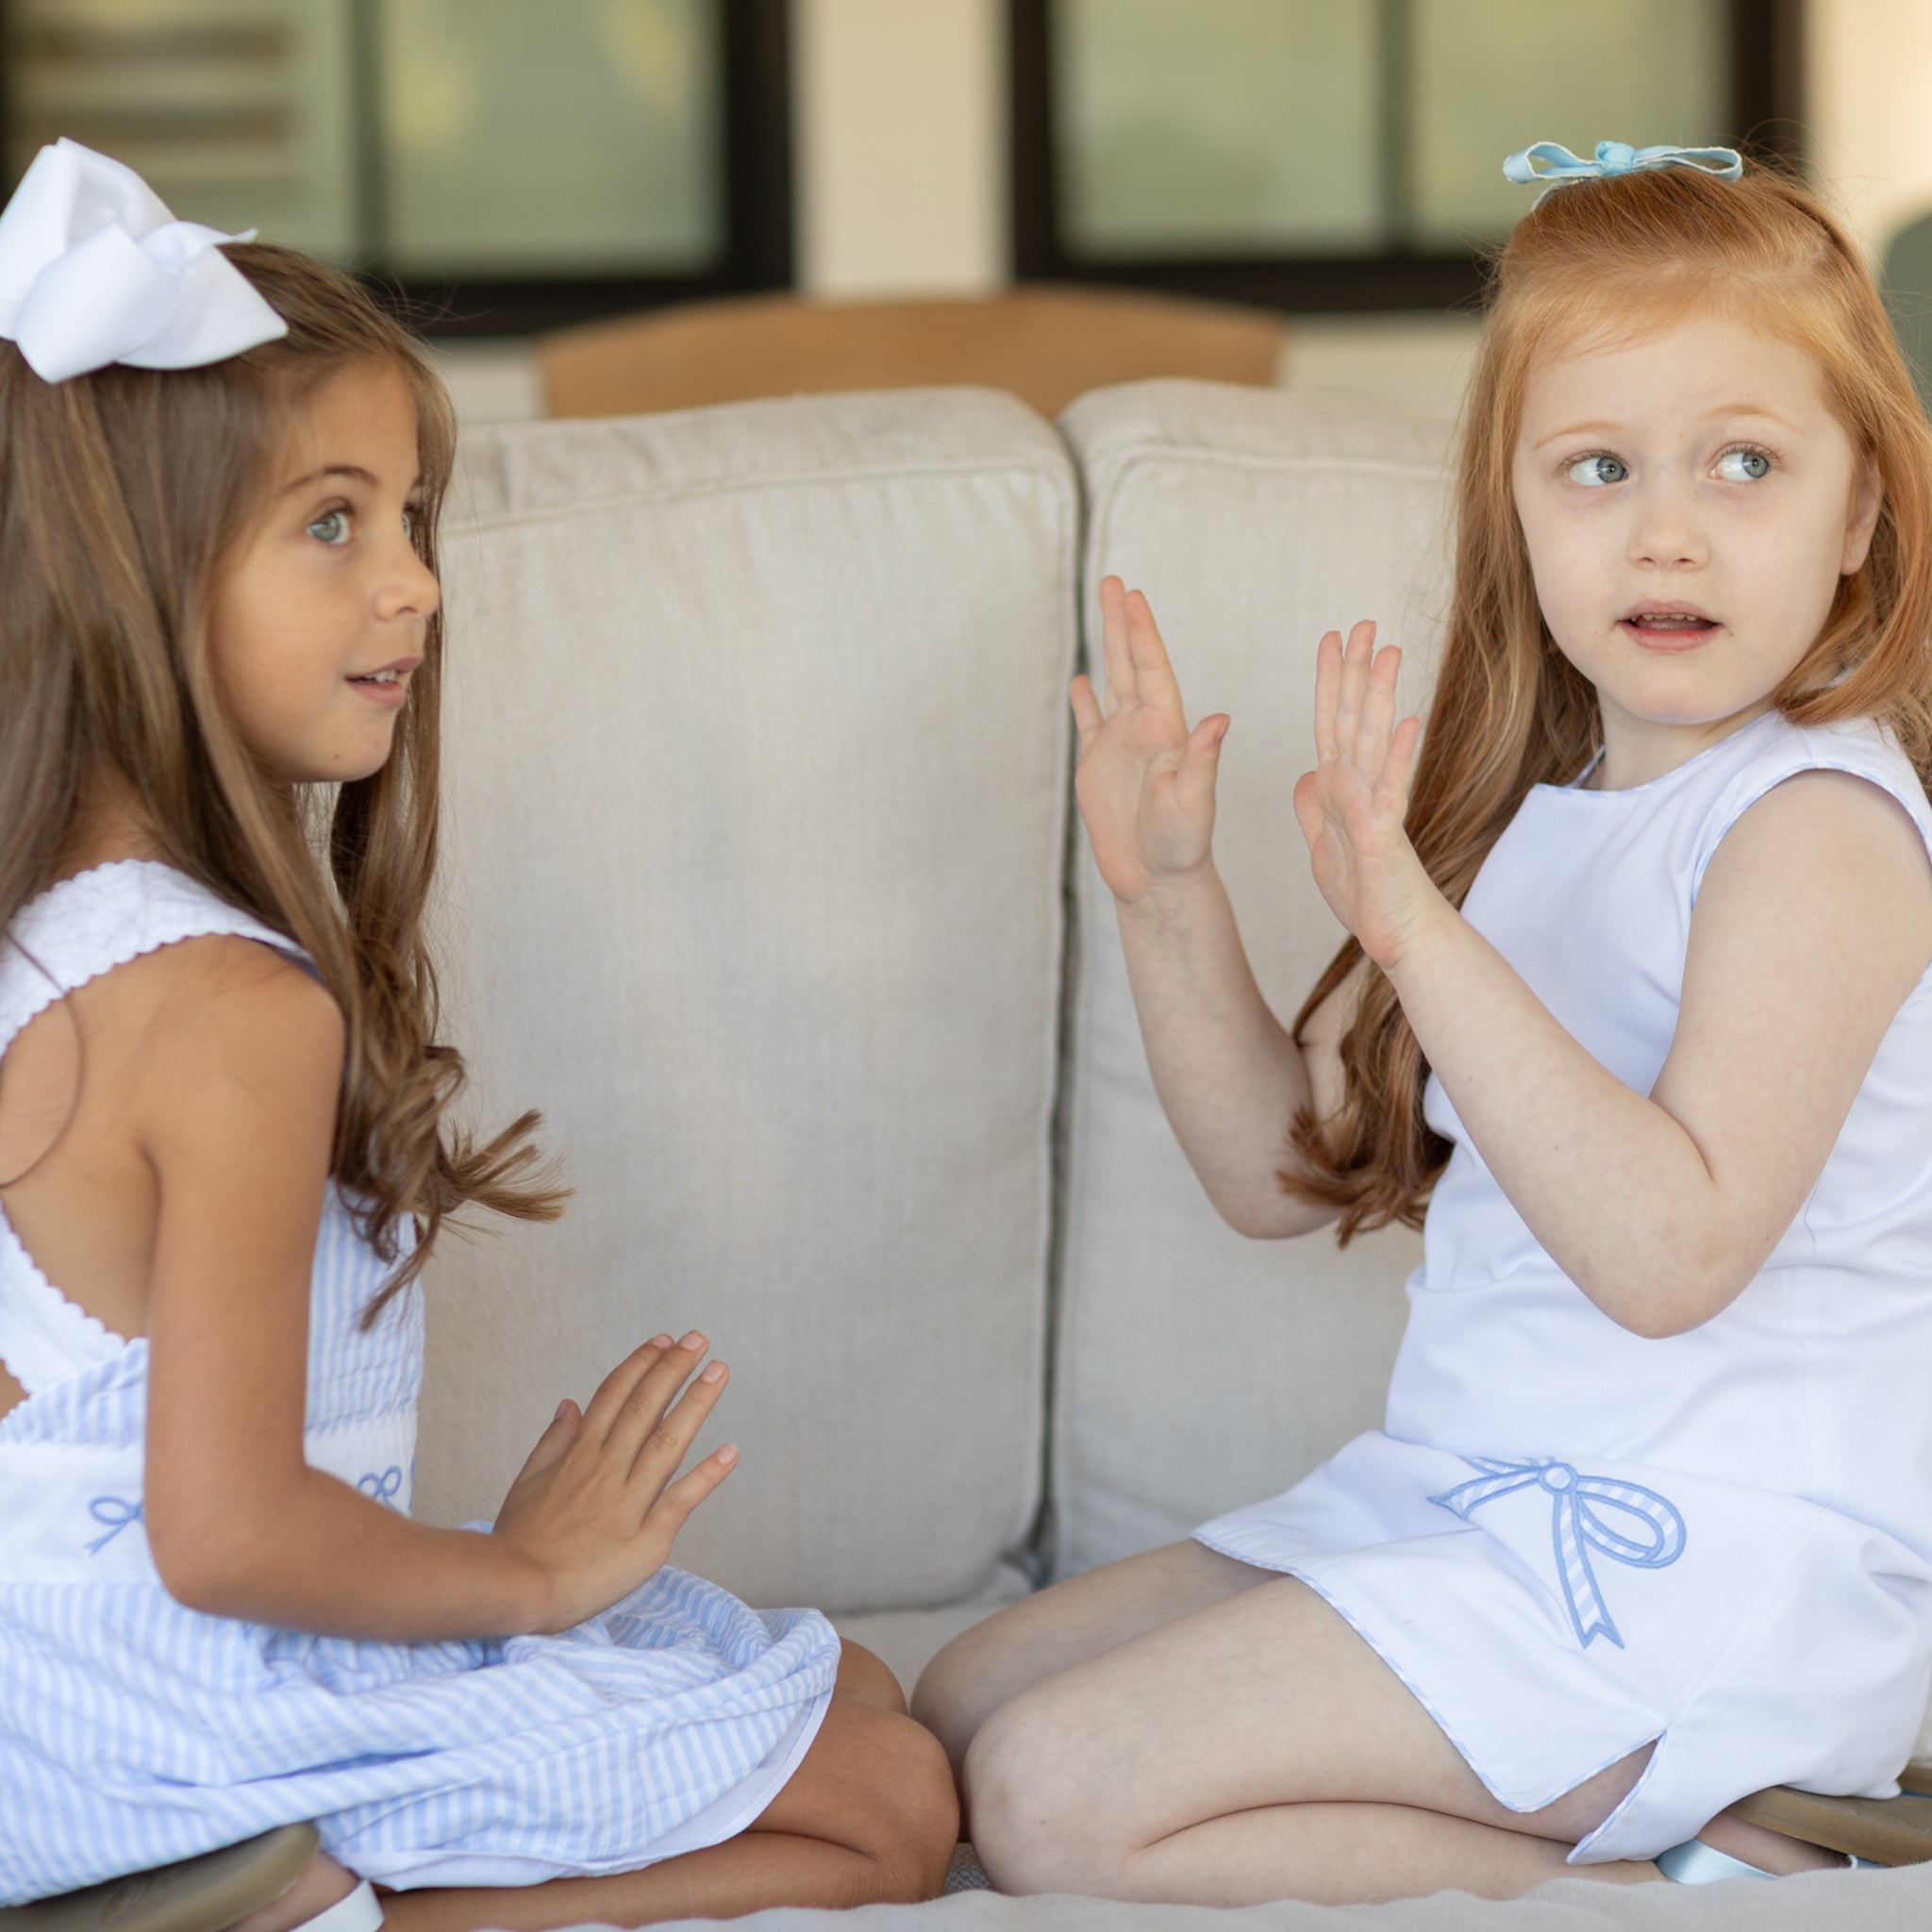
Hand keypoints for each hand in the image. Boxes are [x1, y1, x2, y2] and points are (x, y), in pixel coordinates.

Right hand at [491, 1332, 735, 1632]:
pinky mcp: (646, 1538)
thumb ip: (553, 1441)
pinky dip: (707, 1475)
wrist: (516, 1589)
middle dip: (673, 1369)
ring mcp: (627, 1502)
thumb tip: (570, 1402)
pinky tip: (731, 1452)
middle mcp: (606, 1469)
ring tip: (719, 1372)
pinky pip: (681, 1500)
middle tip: (698, 1339)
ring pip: (667, 1443)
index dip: (641, 1365)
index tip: (664, 1341)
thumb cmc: (520, 1540)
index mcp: (579, 1454)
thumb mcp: (528, 1481)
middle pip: (644, 1408)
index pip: (614, 1396)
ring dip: (695, 1404)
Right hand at [1070, 576, 1229, 907]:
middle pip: (1130, 664)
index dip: (1140, 634)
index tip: (1133, 598)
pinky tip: (1081, 680)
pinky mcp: (1099, 769)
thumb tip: (1219, 720)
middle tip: (1114, 582)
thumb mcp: (1194, 802)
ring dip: (1106, 646)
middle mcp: (1145, 730)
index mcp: (1166, 731)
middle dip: (1121, 622)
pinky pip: (1090, 724)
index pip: (1151, 671)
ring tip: (1102, 609)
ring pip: (1111, 683)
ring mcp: (1120, 747)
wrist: (1158, 880)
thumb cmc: (1182, 846)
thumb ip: (1202, 760)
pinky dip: (1084, 701)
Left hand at [1292, 621, 1435, 968]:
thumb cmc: (1367, 896)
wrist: (1396, 937)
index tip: (1331, 638)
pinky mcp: (1386, 835)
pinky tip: (1407, 721)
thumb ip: (1314, 808)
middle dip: (1356, 671)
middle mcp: (1361, 789)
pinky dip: (1398, 757)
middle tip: (1363, 622)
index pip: (1331, 723)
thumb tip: (1307, 773)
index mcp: (1340, 789)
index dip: (1329, 681)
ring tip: (1388, 651)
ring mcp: (1376, 808)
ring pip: (1375, 742)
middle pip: (1355, 719)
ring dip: (1380, 697)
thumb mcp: (1323, 846)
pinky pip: (1391, 791)